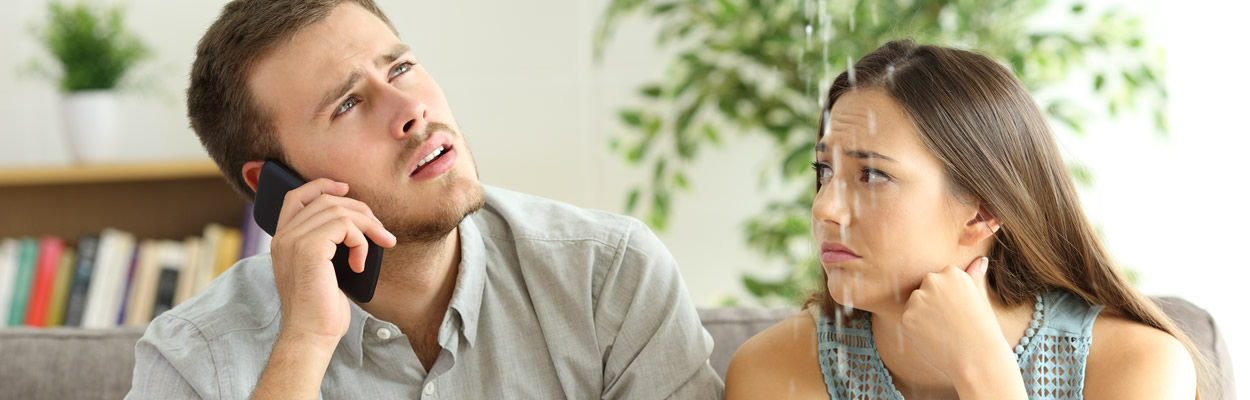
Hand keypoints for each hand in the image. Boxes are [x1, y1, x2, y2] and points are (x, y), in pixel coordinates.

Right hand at [268, 179, 396, 346]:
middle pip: (325, 200)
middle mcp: (283, 236)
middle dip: (360, 211)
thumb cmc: (321, 308)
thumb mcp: (321, 269)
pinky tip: (360, 264)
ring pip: (338, 210)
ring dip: (367, 226)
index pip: (296, 197)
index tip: (346, 189)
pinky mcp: (308, 248)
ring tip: (381, 244)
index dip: (322, 185)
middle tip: (381, 232)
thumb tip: (356, 222)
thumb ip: (326, 244)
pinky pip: (345, 226)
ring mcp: (292, 240)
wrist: (311, 334)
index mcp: (282, 240)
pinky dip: (361, 242)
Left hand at [900, 257, 1016, 381]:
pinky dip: (917, 331)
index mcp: (951, 272)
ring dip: (923, 317)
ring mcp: (918, 299)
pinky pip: (908, 322)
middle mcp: (932, 281)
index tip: (959, 312)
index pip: (939, 281)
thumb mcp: (980, 298)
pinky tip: (934, 338)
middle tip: (951, 323)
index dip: (948, 300)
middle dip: (932, 305)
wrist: (978, 359)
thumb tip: (980, 260)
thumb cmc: (983, 329)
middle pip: (924, 290)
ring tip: (944, 331)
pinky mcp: (907, 318)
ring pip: (914, 306)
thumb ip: (974, 277)